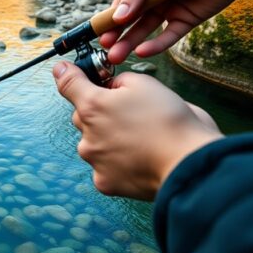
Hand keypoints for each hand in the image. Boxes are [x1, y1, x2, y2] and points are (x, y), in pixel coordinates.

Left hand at [53, 61, 222, 200]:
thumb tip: (109, 88)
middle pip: (84, 116)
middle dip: (100, 112)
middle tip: (130, 113)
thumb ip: (118, 82)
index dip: (65, 73)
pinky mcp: (104, 182)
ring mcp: (94, 160)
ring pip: (93, 142)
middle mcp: (86, 134)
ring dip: (109, 139)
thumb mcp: (145, 84)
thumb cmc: (170, 121)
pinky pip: (104, 166)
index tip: (63, 70)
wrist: (189, 163)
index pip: (67, 84)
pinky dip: (117, 162)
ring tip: (140, 139)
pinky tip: (137, 158)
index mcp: (93, 106)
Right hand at [100, 0, 252, 63]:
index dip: (109, 18)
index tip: (99, 33)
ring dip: (130, 44)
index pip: (120, 3)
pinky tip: (142, 52)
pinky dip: (155, 45)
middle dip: (116, 36)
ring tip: (116, 57)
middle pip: (130, 20)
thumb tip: (118, 15)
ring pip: (145, 31)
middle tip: (106, 49)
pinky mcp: (186, 21)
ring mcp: (169, 10)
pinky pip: (168, 36)